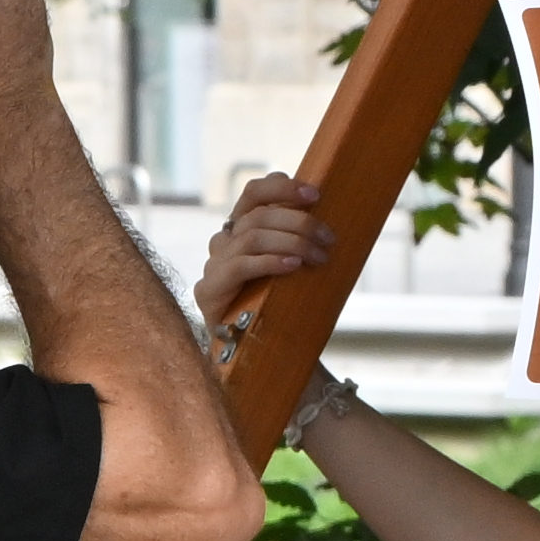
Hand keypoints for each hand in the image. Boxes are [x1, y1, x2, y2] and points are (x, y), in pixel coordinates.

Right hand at [191, 173, 335, 345]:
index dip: (282, 187)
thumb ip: (300, 237)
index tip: (317, 195)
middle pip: (257, 214)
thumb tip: (331, 214)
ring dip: (291, 242)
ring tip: (319, 257)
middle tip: (328, 238)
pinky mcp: (208, 291)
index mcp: (242, 228)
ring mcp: (213, 266)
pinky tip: (293, 265)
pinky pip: (239, 266)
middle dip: (299, 222)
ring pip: (251, 237)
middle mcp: (223, 242)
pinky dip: (269, 262)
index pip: (254, 192)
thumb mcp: (296, 263)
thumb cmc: (282, 305)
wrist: (259, 353)